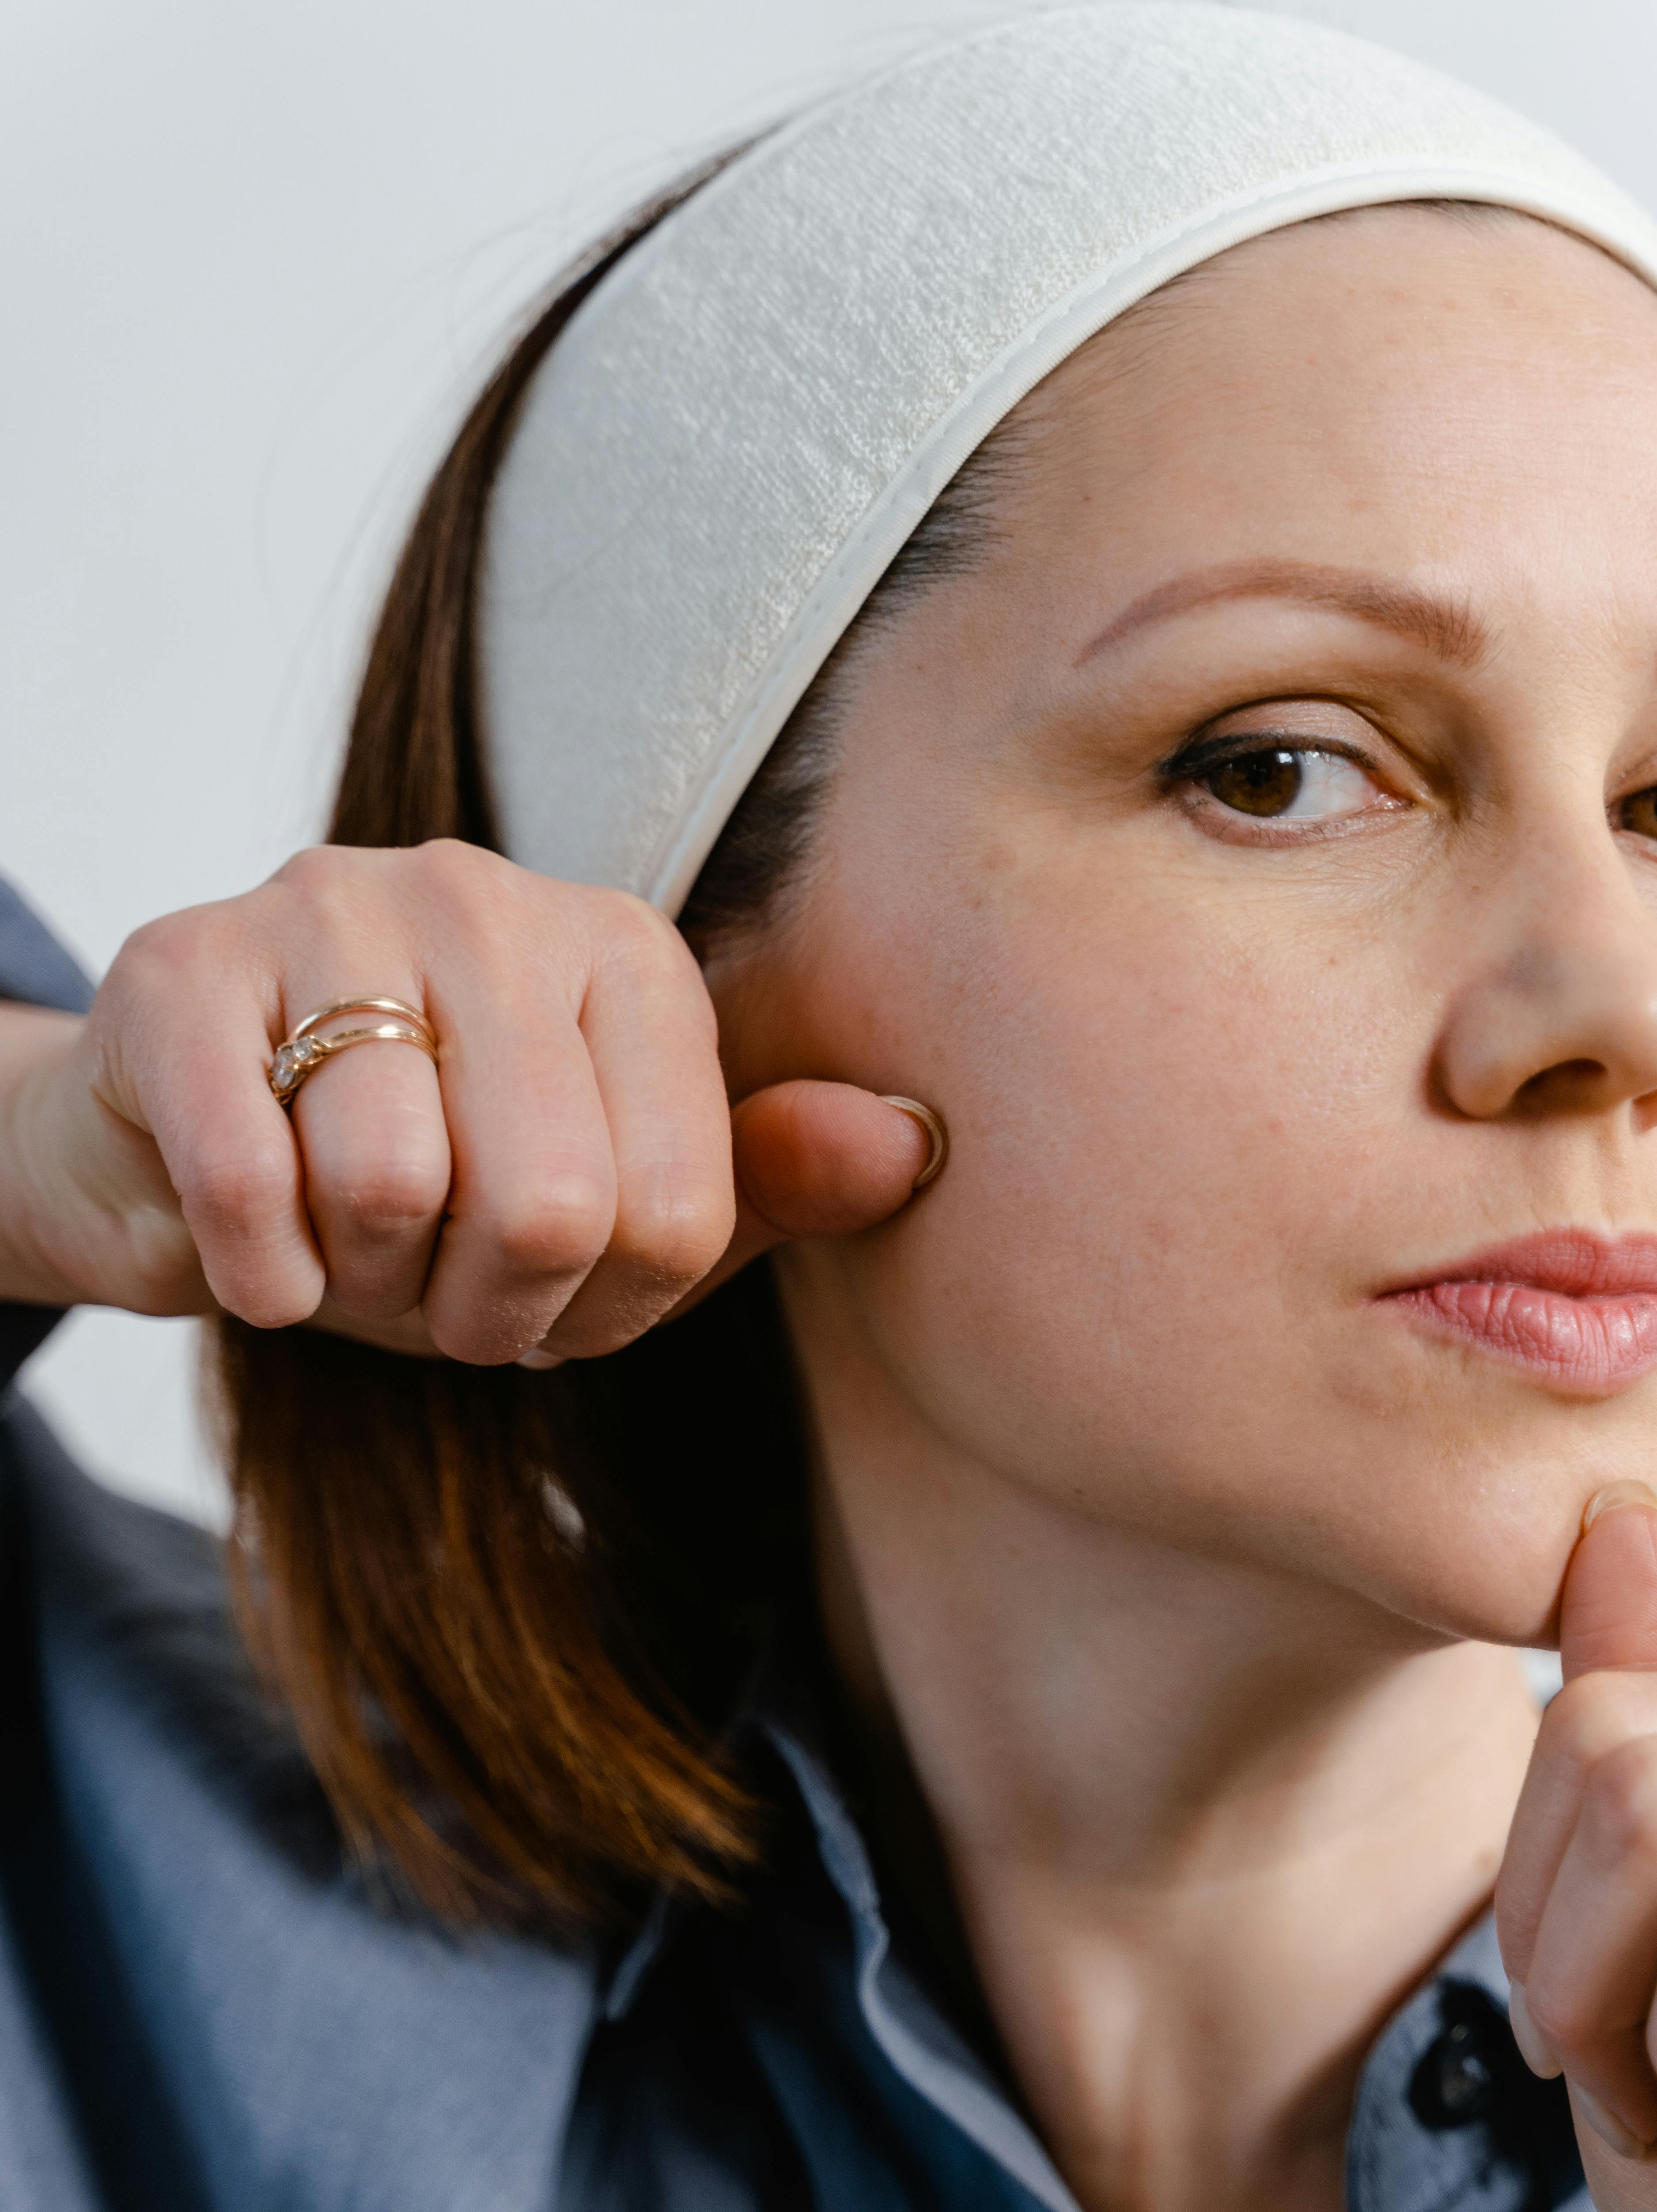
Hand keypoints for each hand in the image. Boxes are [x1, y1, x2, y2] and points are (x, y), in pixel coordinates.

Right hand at [0, 841, 937, 1362]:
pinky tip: (263, 1260)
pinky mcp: (185, 967)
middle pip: (546, 1204)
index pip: (673, 1212)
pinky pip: (251, 1179)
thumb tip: (915, 1142)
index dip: (603, 1312)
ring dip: (367, 1282)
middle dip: (483, 1307)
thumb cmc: (427, 1180)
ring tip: (351, 1247)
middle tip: (438, 1291)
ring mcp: (330, 909)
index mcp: (623, 952)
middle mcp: (490, 899)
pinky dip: (259, 1273)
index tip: (544, 1295)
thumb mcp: (610, 1197)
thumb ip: (762, 1181)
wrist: (191, 1137)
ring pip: (392, 1184)